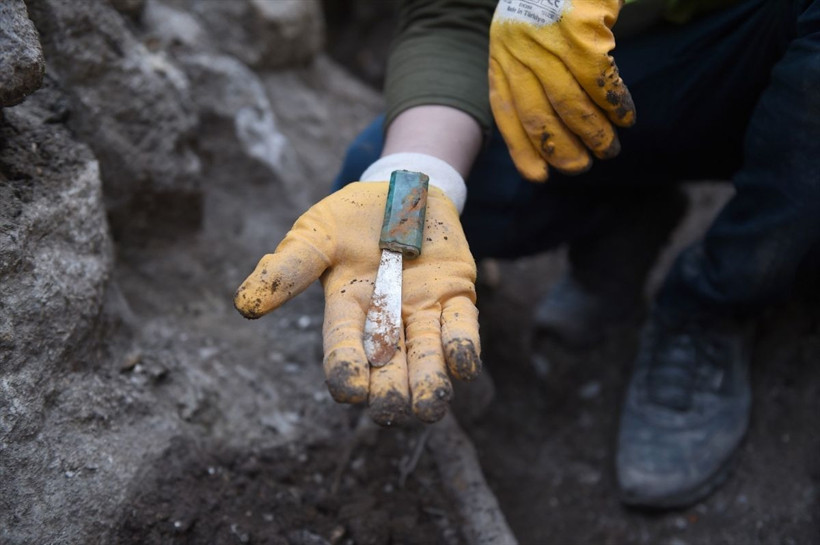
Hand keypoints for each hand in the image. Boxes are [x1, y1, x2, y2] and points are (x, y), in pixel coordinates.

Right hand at [234, 182, 480, 424]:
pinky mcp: (456, 294)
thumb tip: (244, 305)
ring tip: (430, 407)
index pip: (343, 346)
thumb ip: (289, 267)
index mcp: (347, 308)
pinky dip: (463, 346)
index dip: (345, 368)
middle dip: (390, 389)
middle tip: (390, 411)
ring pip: (427, 354)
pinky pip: (462, 326)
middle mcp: (386, 319)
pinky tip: (462, 365)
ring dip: (430, 382)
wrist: (403, 189)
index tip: (349, 391)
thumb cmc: (352, 216)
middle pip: (388, 364)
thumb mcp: (316, 234)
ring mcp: (423, 308)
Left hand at [489, 0, 635, 180]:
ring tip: (611, 148)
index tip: (540, 177)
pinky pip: (599, 82)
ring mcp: (545, 39)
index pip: (506, 112)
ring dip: (594, 133)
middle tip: (584, 166)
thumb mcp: (526, 34)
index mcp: (501, 52)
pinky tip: (626, 118)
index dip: (523, 149)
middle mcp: (516, 48)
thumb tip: (551, 129)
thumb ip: (531, 72)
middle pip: (537, 115)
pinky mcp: (578, 29)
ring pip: (570, 103)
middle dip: (562, 149)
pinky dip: (615, 105)